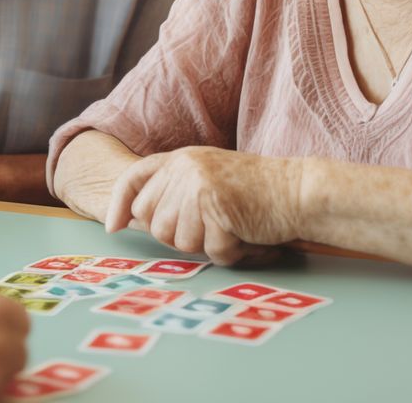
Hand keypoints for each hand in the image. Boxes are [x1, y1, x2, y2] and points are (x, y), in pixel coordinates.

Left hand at [103, 147, 304, 264]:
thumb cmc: (257, 190)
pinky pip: (211, 251)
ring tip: (231, 228)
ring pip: (178, 241)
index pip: (134, 179)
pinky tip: (246, 236)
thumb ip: (175, 190)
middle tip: (210, 229)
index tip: (114, 228)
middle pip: (153, 222)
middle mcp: (184, 168)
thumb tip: (133, 218)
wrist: (297, 189)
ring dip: (206, 245)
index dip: (119, 205)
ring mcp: (199, 186)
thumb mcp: (209, 176)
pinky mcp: (217, 207)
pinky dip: (230, 253)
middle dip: (178, 236)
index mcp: (181, 158)